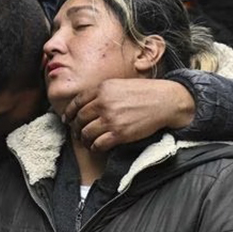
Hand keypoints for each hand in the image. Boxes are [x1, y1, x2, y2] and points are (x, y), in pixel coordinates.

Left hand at [63, 78, 193, 151]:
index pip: (77, 102)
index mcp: (102, 89)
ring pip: (86, 133)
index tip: (68, 119)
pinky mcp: (119, 134)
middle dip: (76, 128)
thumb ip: (102, 92)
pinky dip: (94, 147)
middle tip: (77, 133)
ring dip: (84, 139)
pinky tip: (96, 147)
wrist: (164, 101)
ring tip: (87, 141)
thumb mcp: (119, 84)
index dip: (70, 112)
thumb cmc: (144, 92)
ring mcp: (110, 119)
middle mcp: (103, 103)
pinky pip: (98, 144)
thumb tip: (86, 104)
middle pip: (79, 119)